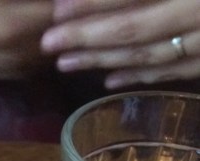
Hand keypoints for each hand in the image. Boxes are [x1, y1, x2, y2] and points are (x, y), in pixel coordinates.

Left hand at [41, 0, 199, 87]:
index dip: (93, 3)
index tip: (57, 10)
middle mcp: (197, 13)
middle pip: (133, 28)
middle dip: (87, 36)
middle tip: (48, 43)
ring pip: (147, 54)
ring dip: (103, 60)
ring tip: (64, 63)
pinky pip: (171, 71)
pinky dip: (137, 76)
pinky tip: (107, 80)